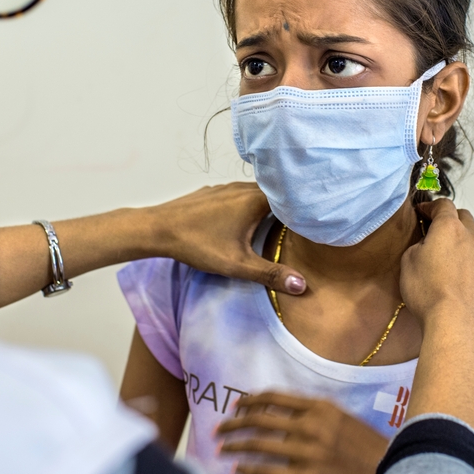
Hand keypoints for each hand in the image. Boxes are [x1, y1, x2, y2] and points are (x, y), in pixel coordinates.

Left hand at [148, 182, 306, 294]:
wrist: (156, 229)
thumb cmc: (197, 244)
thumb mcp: (237, 264)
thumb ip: (270, 274)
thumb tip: (301, 285)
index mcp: (255, 200)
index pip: (292, 197)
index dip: (305, 208)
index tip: (316, 222)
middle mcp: (243, 188)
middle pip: (275, 195)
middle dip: (287, 208)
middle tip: (302, 226)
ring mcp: (225, 188)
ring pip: (256, 194)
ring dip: (267, 206)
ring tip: (277, 224)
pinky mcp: (212, 192)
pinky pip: (238, 195)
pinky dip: (248, 205)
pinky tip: (245, 221)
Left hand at [217, 392, 387, 473]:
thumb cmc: (367, 450)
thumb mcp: (343, 421)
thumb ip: (315, 415)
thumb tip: (286, 415)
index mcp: (320, 407)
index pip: (273, 398)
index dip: (249, 401)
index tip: (236, 406)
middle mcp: (311, 425)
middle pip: (260, 420)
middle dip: (234, 423)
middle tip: (219, 429)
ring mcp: (307, 452)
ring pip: (258, 444)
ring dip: (235, 445)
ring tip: (222, 448)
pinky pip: (268, 470)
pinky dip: (249, 467)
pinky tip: (238, 468)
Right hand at [400, 198, 473, 437]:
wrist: (456, 322)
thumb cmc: (426, 290)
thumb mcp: (408, 262)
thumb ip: (418, 246)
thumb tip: (427, 246)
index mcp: (448, 227)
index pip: (443, 205)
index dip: (431, 206)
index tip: (421, 212)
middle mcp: (471, 236)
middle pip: (464, 216)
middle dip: (451, 218)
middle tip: (437, 229)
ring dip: (468, 236)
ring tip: (457, 248)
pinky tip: (471, 268)